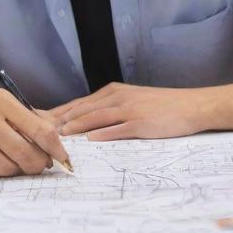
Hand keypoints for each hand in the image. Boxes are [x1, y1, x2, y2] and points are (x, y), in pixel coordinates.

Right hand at [0, 90, 70, 176]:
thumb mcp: (11, 109)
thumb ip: (36, 121)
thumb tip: (61, 143)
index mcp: (2, 100)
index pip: (39, 129)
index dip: (55, 147)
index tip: (63, 157)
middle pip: (25, 152)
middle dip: (39, 163)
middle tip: (43, 165)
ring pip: (9, 167)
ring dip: (19, 170)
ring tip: (18, 162)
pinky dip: (1, 173)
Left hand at [51, 82, 204, 140]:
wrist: (191, 105)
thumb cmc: (162, 106)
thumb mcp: (133, 101)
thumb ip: (111, 109)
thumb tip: (87, 124)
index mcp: (114, 92)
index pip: (79, 103)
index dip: (60, 113)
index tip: (41, 122)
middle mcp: (118, 97)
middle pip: (83, 109)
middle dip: (61, 120)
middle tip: (41, 131)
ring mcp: (129, 109)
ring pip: (96, 117)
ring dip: (76, 127)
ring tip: (59, 135)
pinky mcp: (141, 122)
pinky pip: (118, 128)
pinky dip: (102, 134)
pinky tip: (90, 140)